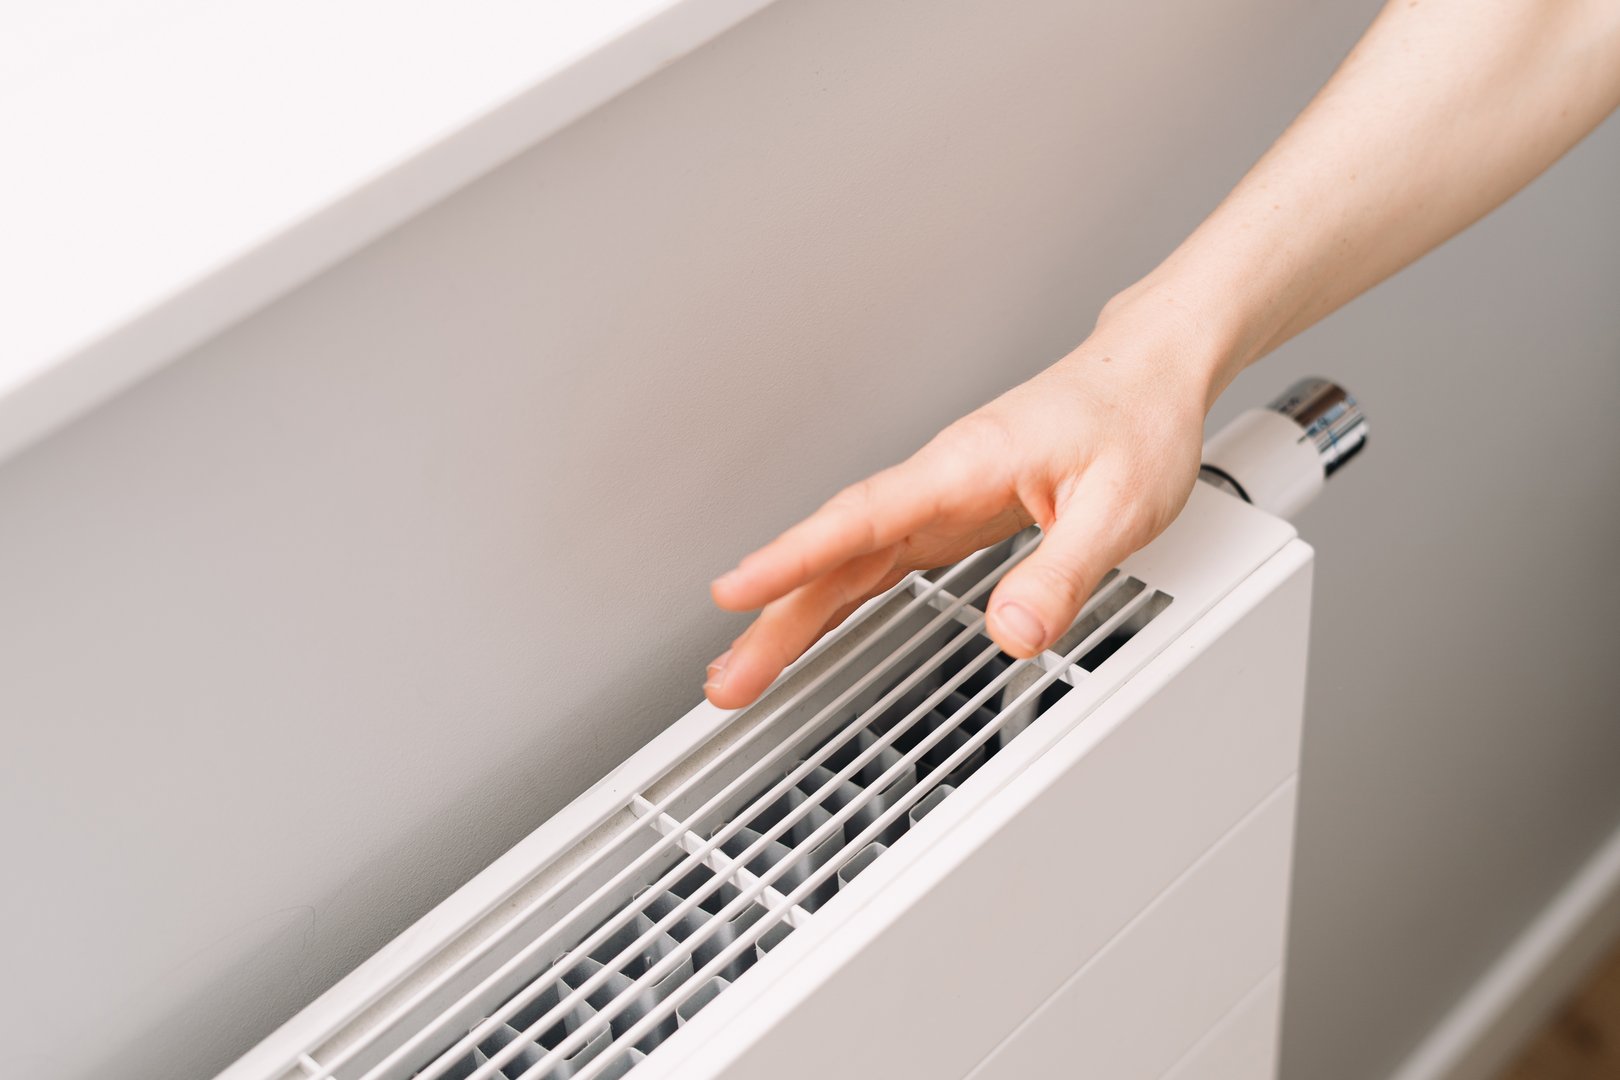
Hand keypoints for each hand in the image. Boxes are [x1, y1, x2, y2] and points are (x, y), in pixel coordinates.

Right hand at [704, 304, 1219, 708]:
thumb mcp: (1120, 506)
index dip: (792, 556)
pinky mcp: (948, 518)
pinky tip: (806, 630)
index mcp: (964, 465)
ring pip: (845, 562)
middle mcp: (937, 481)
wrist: (1148, 373)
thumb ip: (1061, 573)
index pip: (860, 517)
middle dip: (775, 616)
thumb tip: (1011, 634)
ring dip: (792, 615)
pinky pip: (873, 563)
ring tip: (745, 673)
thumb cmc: (1135, 420)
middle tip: (729, 680)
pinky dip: (832, 599)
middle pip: (835, 553)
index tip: (735, 591)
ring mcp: (937, 501)